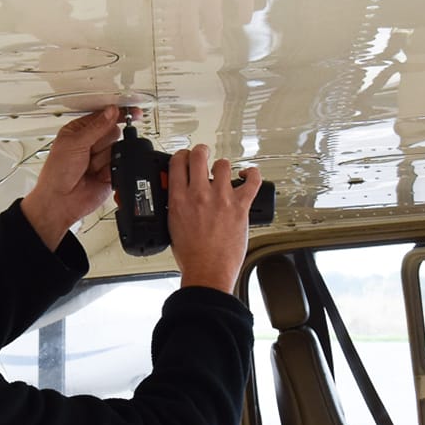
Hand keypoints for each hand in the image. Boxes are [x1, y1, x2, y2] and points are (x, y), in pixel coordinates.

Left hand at [21, 106, 137, 249]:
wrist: (60, 202)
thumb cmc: (56, 174)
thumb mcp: (74, 143)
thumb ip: (96, 127)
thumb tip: (112, 112)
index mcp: (79, 131)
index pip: (103, 116)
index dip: (116, 114)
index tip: (131, 111)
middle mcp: (91, 143)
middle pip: (114, 132)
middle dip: (103, 142)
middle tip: (90, 152)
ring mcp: (101, 159)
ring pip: (118, 149)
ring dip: (103, 159)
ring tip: (90, 168)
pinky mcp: (110, 173)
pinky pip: (121, 165)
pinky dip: (111, 170)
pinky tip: (98, 175)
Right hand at [167, 144, 260, 292]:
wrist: (207, 271)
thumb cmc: (192, 256)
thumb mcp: (172, 227)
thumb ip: (176, 207)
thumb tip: (180, 197)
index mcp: (179, 199)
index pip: (177, 163)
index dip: (181, 156)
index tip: (185, 158)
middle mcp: (199, 194)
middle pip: (199, 155)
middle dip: (200, 152)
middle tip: (202, 156)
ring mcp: (221, 198)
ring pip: (223, 164)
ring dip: (222, 167)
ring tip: (223, 173)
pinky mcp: (240, 206)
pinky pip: (252, 181)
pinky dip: (252, 174)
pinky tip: (248, 175)